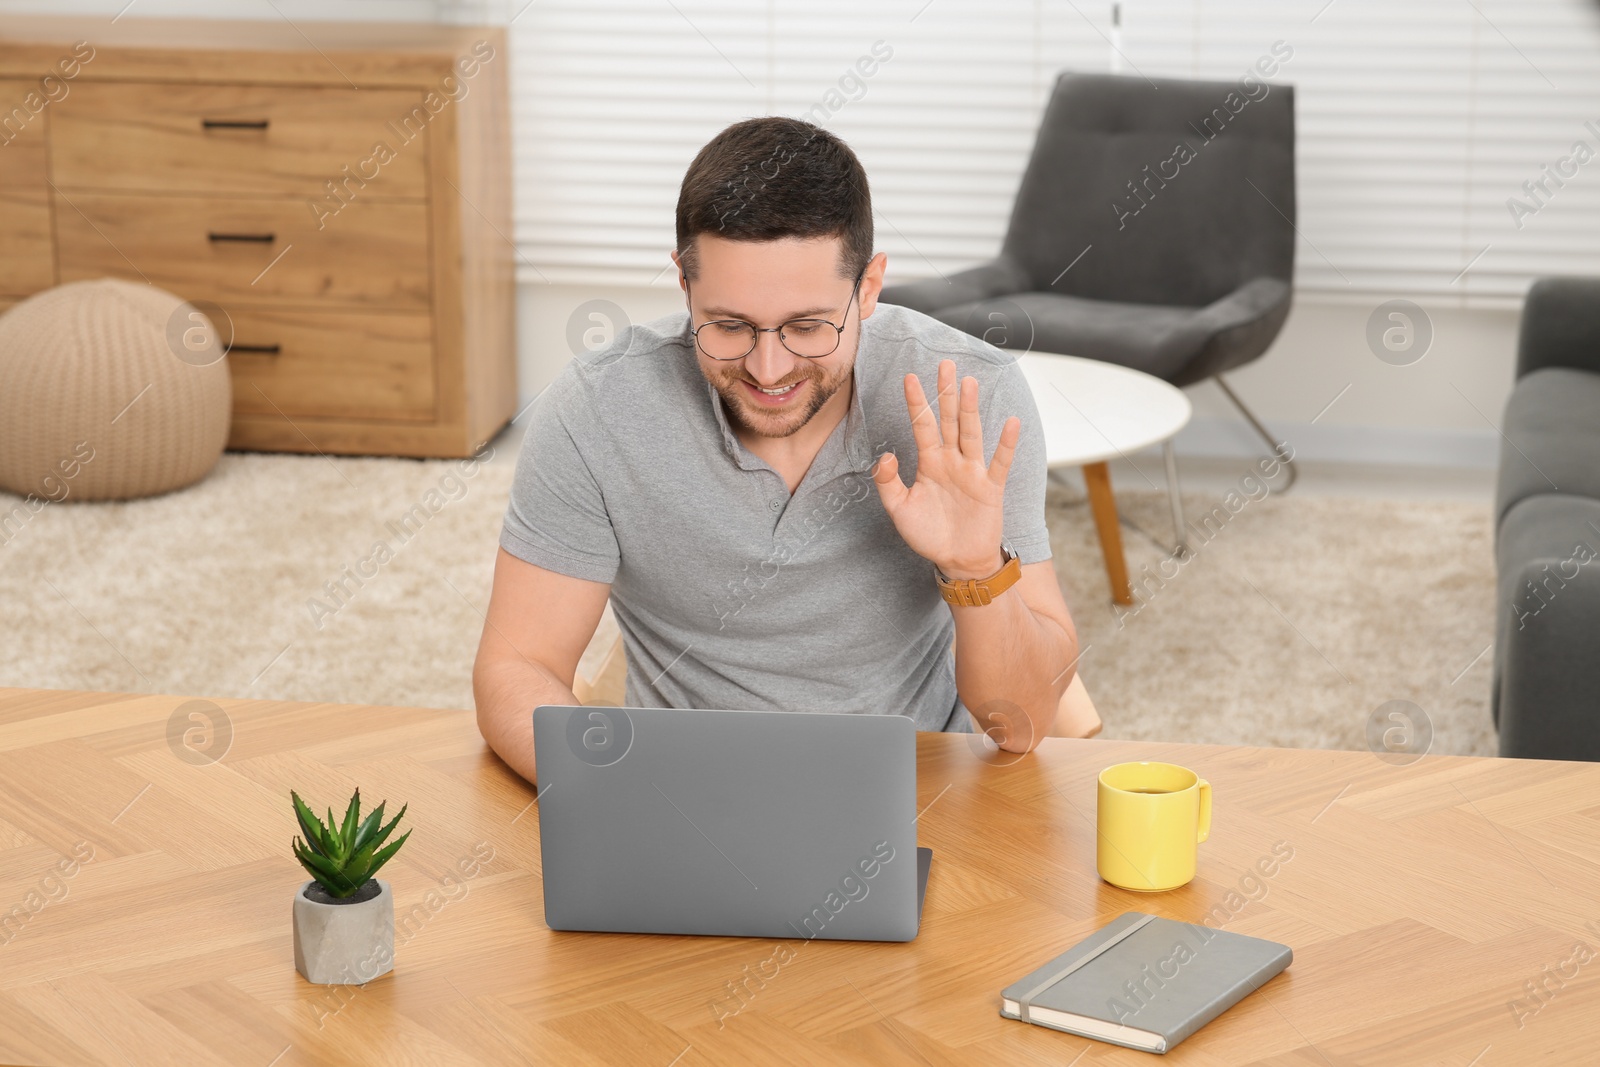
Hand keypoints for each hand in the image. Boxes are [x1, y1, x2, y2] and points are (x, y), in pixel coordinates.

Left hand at [871, 359, 1019, 578]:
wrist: (957, 560)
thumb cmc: (927, 534)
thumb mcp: (899, 510)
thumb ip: (887, 482)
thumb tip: (883, 455)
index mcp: (929, 463)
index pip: (921, 426)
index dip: (916, 403)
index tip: (910, 378)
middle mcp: (951, 461)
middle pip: (949, 420)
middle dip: (947, 393)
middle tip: (945, 363)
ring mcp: (972, 472)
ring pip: (971, 433)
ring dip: (971, 409)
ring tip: (969, 382)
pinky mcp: (991, 488)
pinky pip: (1000, 462)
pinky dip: (1006, 444)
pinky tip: (1011, 422)